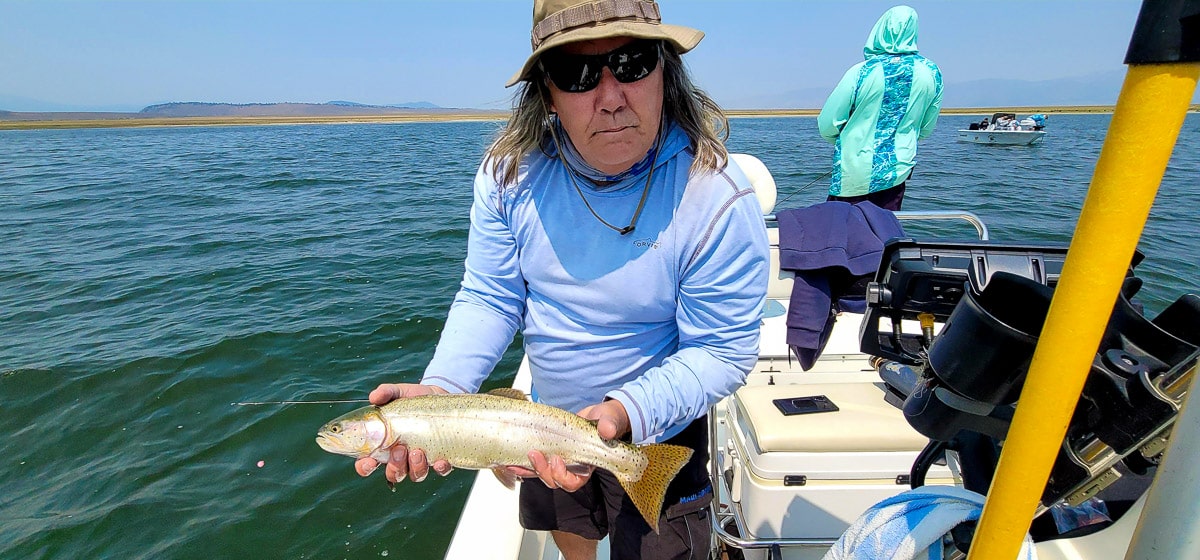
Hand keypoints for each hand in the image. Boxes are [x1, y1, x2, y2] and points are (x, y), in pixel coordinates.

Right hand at [353, 383, 451, 484]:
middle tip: (399, 449)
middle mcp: (402, 457)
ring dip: (415, 468)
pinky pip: (442, 471)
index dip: (365, 467)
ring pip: (415, 476)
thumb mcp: (398, 393)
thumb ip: (385, 393)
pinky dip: (441, 469)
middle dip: (395, 467)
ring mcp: (422, 460)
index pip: (368, 464)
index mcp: (384, 445)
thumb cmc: (412, 399)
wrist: (439, 396)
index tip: (369, 461)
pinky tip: (441, 461)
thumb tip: (374, 397)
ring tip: (417, 451)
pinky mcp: (441, 457)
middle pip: (393, 473)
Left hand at [503, 399, 629, 491]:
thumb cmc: (607, 420)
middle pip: (553, 480)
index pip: (574, 482)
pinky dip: (520, 462)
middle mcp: (571, 467)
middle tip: (534, 454)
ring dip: (526, 468)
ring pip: (540, 473)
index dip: (562, 476)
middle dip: (542, 471)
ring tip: (513, 461)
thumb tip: (607, 430)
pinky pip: (533, 462)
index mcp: (587, 466)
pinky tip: (509, 459)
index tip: (557, 460)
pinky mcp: (548, 451)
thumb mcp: (611, 420)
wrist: (600, 413)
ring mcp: (558, 460)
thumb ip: (610, 425)